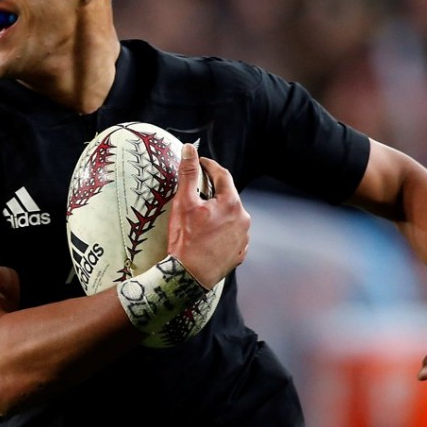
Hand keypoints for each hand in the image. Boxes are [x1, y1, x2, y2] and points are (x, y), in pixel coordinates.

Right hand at [167, 144, 249, 287]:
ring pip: (230, 216)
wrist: (189, 276)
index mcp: (231, 203)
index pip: (222, 175)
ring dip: (218, 212)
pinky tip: (207, 235)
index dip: (209, 166)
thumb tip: (189, 150)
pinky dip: (221, 230)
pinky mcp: (239, 252)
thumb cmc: (186, 239)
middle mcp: (243, 218)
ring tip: (200, 218)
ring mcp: (243, 237)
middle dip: (212, 192)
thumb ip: (188, 174)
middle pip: (227, 196)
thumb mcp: (184, 203)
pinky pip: (231, 234)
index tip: (199, 162)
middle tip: (195, 192)